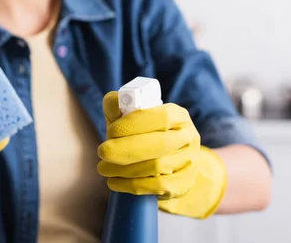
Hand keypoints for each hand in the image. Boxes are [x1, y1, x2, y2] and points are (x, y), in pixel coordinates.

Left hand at [97, 91, 226, 218]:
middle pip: (159, 144)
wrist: (172, 164)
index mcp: (178, 116)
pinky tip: (114, 183)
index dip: (133, 124)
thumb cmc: (145, 135)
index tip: (110, 131)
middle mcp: (188, 137)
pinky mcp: (183, 184)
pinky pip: (158, 187)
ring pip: (157, 167)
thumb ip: (119, 106)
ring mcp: (189, 162)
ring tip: (103, 168)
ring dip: (125, 169)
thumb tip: (112, 103)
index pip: (160, 117)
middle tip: (102, 152)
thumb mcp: (133, 118)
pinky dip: (132, 185)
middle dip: (125, 149)